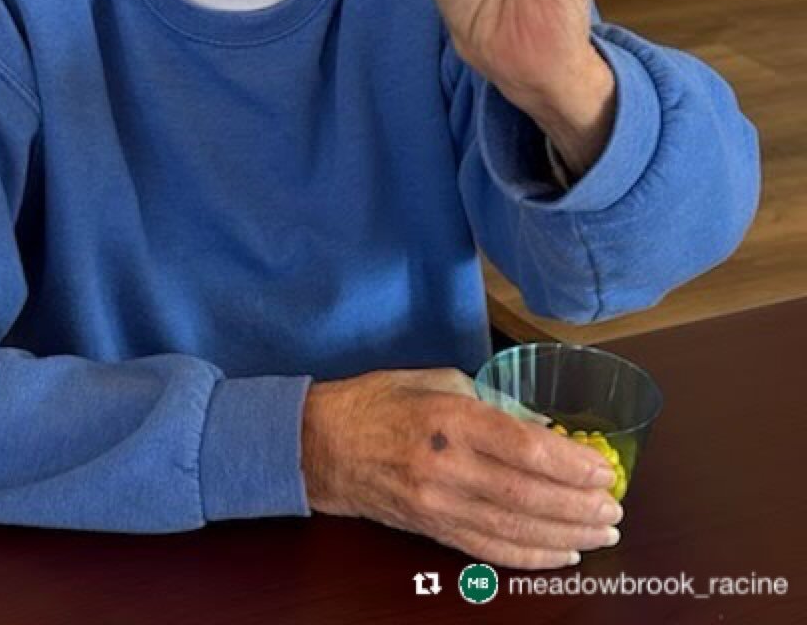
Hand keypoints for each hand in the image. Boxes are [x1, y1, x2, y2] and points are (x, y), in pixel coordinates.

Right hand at [301, 368, 623, 568]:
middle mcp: (447, 466)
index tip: (604, 468)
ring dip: (566, 535)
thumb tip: (540, 429)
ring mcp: (438, 504)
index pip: (526, 449)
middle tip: (615, 508)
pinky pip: (488, 550)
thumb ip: (491, 402)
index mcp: (451, 418)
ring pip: (514, 528)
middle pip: (528, 495)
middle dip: (579, 506)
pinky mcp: (431, 529)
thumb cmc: (378, 401)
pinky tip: (560, 555)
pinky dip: (529, 556)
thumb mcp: (435, 379)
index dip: (572, 464)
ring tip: (601, 533)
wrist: (321, 444)